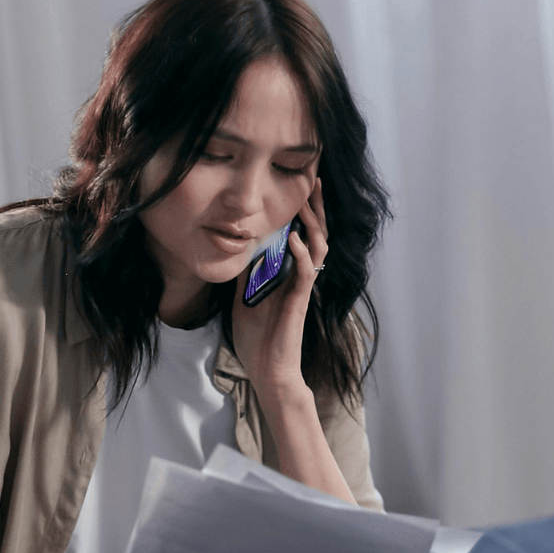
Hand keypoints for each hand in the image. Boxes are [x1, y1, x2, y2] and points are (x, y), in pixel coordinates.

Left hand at [230, 177, 327, 412]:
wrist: (266, 371)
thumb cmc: (257, 341)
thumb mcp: (242, 300)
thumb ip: (245, 276)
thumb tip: (236, 253)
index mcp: (288, 276)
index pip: (301, 236)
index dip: (303, 213)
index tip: (298, 188)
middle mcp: (299, 278)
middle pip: (316, 235)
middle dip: (315, 208)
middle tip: (313, 181)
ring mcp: (301, 289)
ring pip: (317, 248)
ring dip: (312, 224)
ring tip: (305, 202)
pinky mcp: (299, 301)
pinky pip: (305, 272)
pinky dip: (301, 253)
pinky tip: (294, 238)